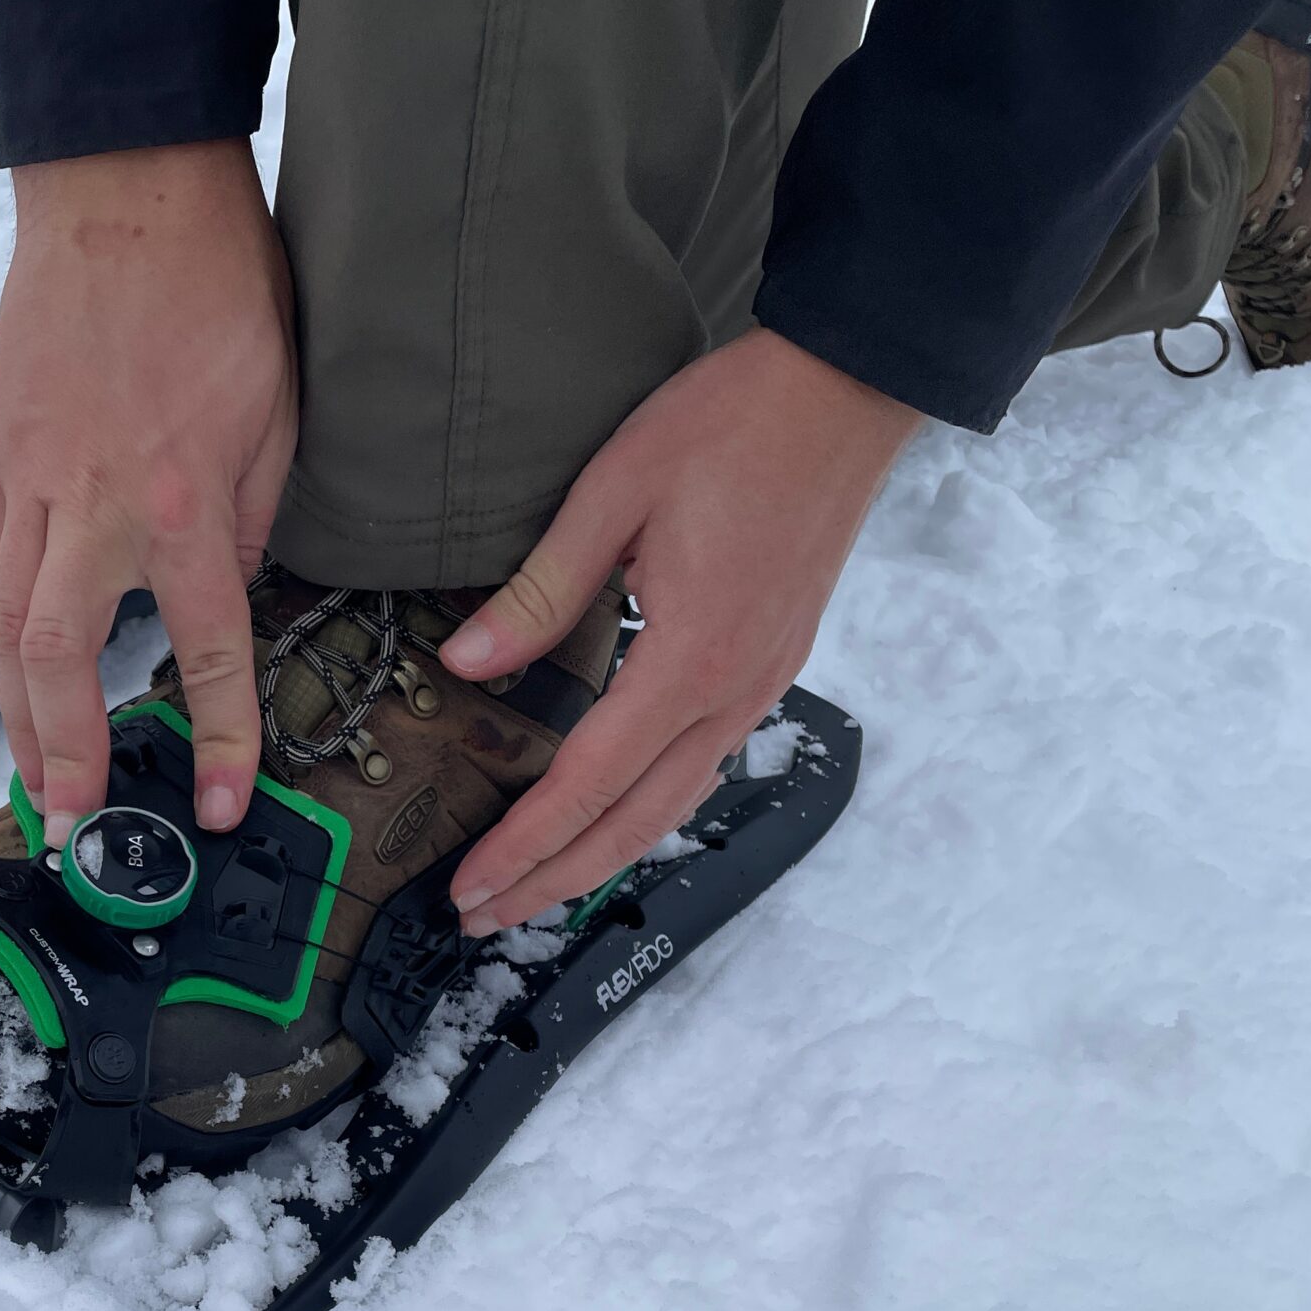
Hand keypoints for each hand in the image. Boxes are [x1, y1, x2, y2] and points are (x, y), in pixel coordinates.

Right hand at [0, 140, 295, 845]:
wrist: (124, 192)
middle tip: (69, 821)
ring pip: (4, 626)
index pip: (205, 650)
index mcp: (183, 500)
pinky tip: (16, 672)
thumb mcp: (280, 415)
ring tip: (35, 776)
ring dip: (16, 715)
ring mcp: (28, 481)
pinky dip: (2, 632)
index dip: (216, 737)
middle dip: (58, 756)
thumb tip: (234, 590)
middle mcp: (94, 505)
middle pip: (53, 662)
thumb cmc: (214, 283)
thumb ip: (256, 521)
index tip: (217, 801)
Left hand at [438, 327, 920, 934]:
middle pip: (633, 821)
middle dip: (554, 879)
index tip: (469, 888)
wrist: (842, 392)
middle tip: (483, 918)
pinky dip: (644, 808)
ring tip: (534, 887)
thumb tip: (468, 664)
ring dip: (599, 855)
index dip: (523, 845)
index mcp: (691, 658)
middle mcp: (733, 690)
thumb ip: (538, 591)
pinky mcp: (770, 665)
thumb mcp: (612, 494)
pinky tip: (608, 815)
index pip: (587, 784)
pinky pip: (700, 764)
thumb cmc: (730, 425)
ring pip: (672, 803)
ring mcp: (760, 683)